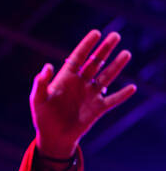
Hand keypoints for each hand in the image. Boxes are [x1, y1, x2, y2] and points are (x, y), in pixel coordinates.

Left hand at [30, 30, 136, 158]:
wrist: (53, 137)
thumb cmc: (42, 117)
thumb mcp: (38, 99)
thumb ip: (40, 83)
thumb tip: (47, 66)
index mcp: (65, 78)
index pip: (78, 57)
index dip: (87, 45)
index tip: (96, 33)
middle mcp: (80, 84)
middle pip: (95, 63)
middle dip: (105, 50)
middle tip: (116, 36)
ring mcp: (90, 95)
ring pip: (106, 77)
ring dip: (116, 66)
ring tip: (126, 54)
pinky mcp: (97, 109)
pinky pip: (112, 100)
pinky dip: (122, 95)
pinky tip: (132, 88)